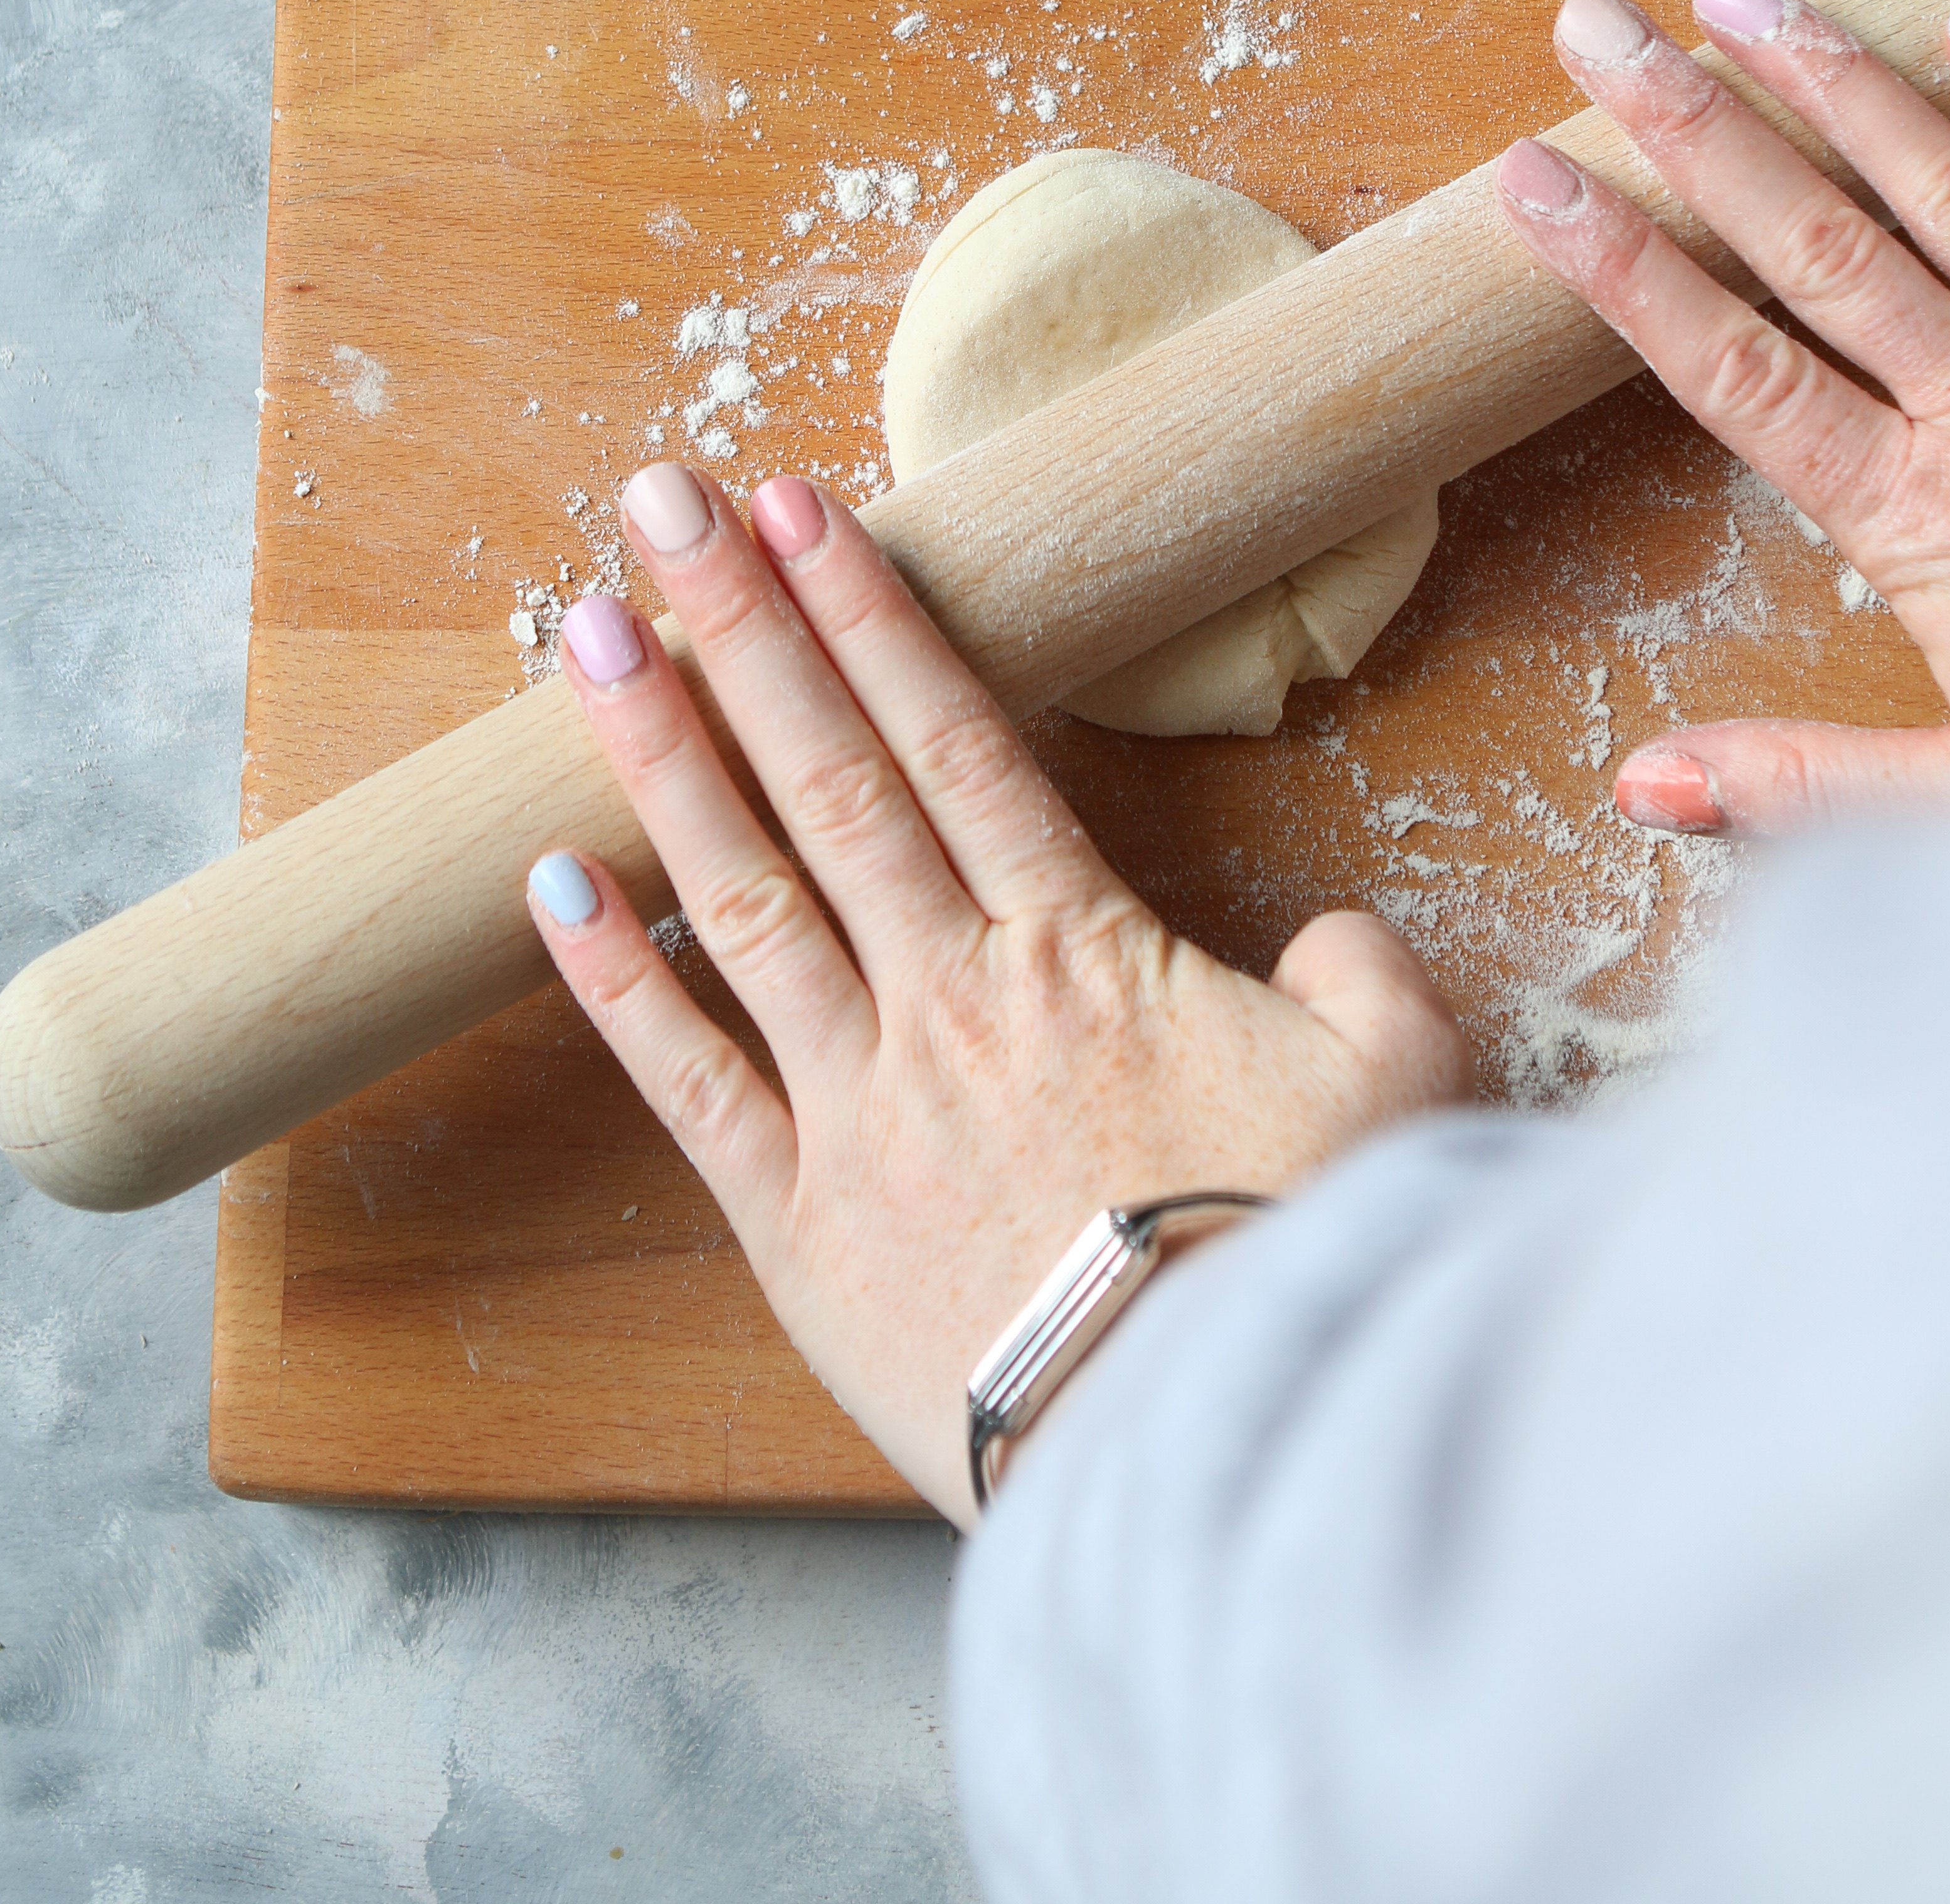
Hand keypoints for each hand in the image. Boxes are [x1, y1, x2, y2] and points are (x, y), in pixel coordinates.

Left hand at [525, 465, 1462, 1525]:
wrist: (1219, 1449)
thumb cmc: (1313, 1261)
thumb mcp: (1399, 1085)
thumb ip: (1359, 977)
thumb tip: (1326, 942)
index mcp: (1080, 948)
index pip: (950, 738)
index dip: (867, 614)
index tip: (798, 510)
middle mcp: (953, 995)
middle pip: (828, 775)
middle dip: (739, 625)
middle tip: (657, 501)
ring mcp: (866, 1103)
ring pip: (743, 893)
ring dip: (660, 756)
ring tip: (581, 637)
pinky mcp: (802, 1224)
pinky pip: (690, 1084)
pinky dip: (613, 984)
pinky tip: (550, 888)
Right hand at [1496, 0, 1949, 836]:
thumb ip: (1809, 784)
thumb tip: (1639, 785)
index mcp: (1929, 520)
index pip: (1735, 371)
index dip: (1622, 271)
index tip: (1529, 183)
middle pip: (1816, 245)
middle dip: (1692, 127)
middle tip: (1596, 28)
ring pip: (1946, 184)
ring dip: (1832, 77)